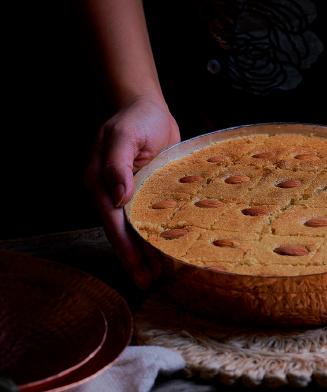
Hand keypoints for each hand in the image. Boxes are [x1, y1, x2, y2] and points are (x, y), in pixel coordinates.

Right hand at [84, 94, 179, 287]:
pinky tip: (161, 257)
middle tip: (145, 282)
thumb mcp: (125, 135)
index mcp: (99, 180)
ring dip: (141, 256)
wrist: (148, 109)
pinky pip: (144, 222)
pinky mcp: (142, 195)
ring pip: (131, 232)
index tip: (136, 263)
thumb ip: (118, 164)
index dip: (124, 242)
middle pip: (119, 232)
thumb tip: (119, 196)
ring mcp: (125, 196)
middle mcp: (109, 192)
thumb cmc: (137, 119)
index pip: (112, 219)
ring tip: (152, 278)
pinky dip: (150, 240)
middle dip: (131, 259)